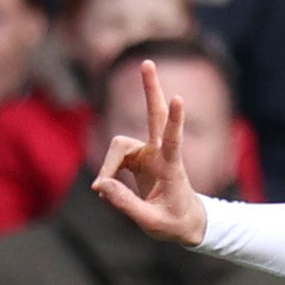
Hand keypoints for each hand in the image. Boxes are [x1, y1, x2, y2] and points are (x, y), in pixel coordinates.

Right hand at [91, 60, 208, 245]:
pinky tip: (105, 188)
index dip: (174, 120)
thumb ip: (125, 204)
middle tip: (146, 62)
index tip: (178, 98)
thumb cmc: (174, 222)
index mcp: (171, 168)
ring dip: (108, 165)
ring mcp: (149, 153)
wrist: (186, 221)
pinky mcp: (138, 157)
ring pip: (118, 145)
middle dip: (150, 90)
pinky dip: (107, 173)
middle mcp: (160, 154)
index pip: (173, 140)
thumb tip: (100, 185)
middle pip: (154, 115)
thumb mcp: (151, 222)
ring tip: (98, 189)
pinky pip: (114, 158)